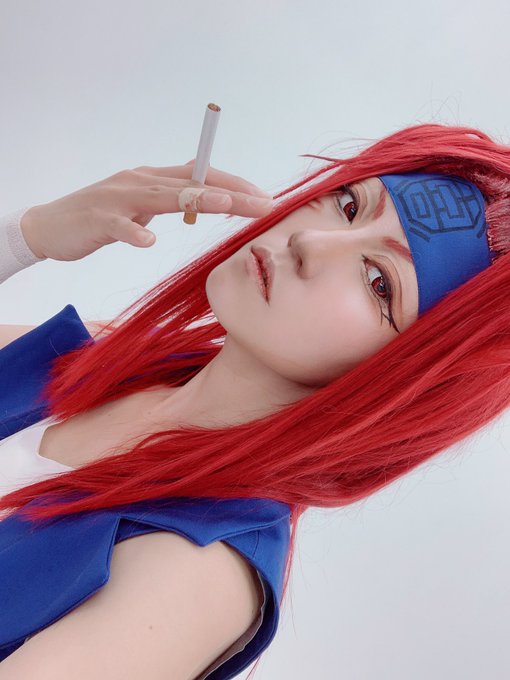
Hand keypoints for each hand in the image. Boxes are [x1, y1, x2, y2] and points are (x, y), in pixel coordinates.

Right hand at [20, 163, 273, 261]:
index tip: (265, 199)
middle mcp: (140, 181)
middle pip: (192, 184)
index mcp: (154, 179)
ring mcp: (118, 198)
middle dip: (231, 194)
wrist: (50, 225)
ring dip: (194, 200)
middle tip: (264, 204)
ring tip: (224, 205)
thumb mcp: (142, 205)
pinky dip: (133, 232)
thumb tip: (203, 202)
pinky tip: (148, 241)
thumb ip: (171, 201)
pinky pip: (118, 226)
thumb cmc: (102, 217)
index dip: (235, 186)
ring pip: (161, 196)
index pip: (202, 176)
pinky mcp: (98, 220)